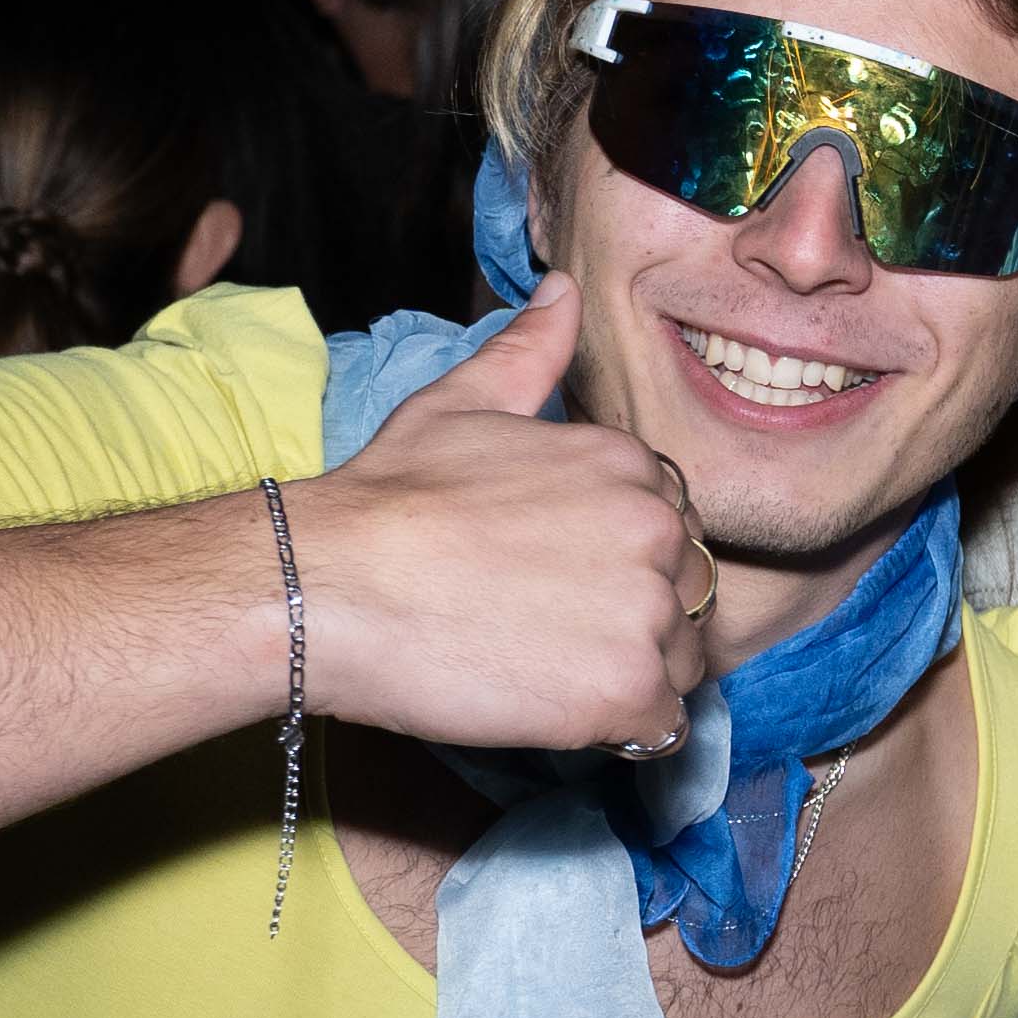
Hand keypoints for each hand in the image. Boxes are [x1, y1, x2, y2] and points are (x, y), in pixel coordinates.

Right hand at [281, 279, 710, 752]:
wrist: (330, 586)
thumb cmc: (386, 499)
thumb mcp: (460, 402)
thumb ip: (529, 350)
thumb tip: (563, 288)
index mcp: (629, 463)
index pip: (673, 525)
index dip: (623, 559)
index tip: (562, 576)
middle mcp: (657, 531)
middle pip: (687, 594)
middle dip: (637, 617)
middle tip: (550, 629)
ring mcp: (647, 613)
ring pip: (681, 662)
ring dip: (633, 675)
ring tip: (547, 668)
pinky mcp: (629, 691)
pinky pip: (662, 726)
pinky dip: (622, 729)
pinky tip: (561, 710)